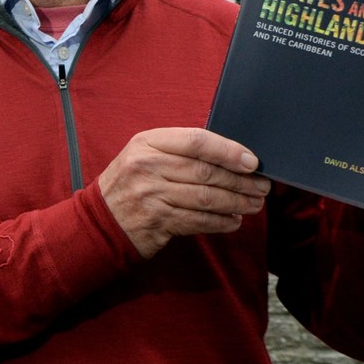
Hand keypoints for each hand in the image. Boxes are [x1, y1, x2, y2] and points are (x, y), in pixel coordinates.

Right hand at [98, 128, 269, 258]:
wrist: (101, 219)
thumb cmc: (132, 183)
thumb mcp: (146, 154)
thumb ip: (180, 151)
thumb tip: (231, 155)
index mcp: (147, 142)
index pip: (196, 141)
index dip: (228, 150)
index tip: (252, 162)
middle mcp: (148, 166)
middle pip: (205, 171)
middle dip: (240, 181)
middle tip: (262, 186)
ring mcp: (151, 195)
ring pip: (206, 198)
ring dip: (236, 202)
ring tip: (254, 204)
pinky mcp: (157, 221)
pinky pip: (198, 221)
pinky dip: (221, 222)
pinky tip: (234, 220)